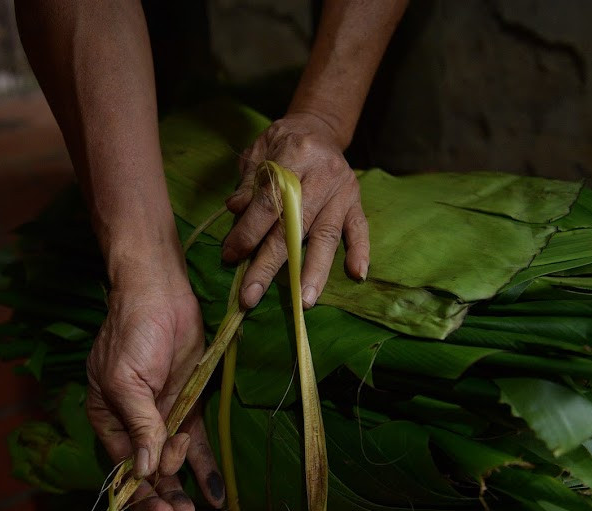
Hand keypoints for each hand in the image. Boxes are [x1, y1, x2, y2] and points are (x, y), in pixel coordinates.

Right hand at [85, 278, 223, 510]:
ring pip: (173, 463)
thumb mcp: (126, 380)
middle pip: (148, 471)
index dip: (138, 493)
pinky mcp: (188, 405)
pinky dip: (204, 468)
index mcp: (109, 420)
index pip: (122, 467)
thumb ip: (139, 425)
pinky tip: (215, 493)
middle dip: (163, 496)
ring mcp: (163, 416)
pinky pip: (197, 443)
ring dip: (183, 487)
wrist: (161, 295)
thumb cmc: (133, 333)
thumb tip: (145, 470)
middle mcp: (135, 424)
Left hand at [221, 112, 369, 308]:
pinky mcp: (356, 202)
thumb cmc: (282, 143)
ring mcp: (343, 191)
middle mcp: (323, 174)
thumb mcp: (258, 151)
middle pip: (294, 226)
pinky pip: (360, 229)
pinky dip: (360, 251)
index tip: (230, 256)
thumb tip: (234, 210)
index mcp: (295, 155)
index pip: (270, 201)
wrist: (318, 128)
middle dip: (270, 264)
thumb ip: (248, 181)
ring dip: (314, 271)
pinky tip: (356, 275)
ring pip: (327, 236)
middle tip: (251, 295)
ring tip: (305, 302)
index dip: (248, 231)